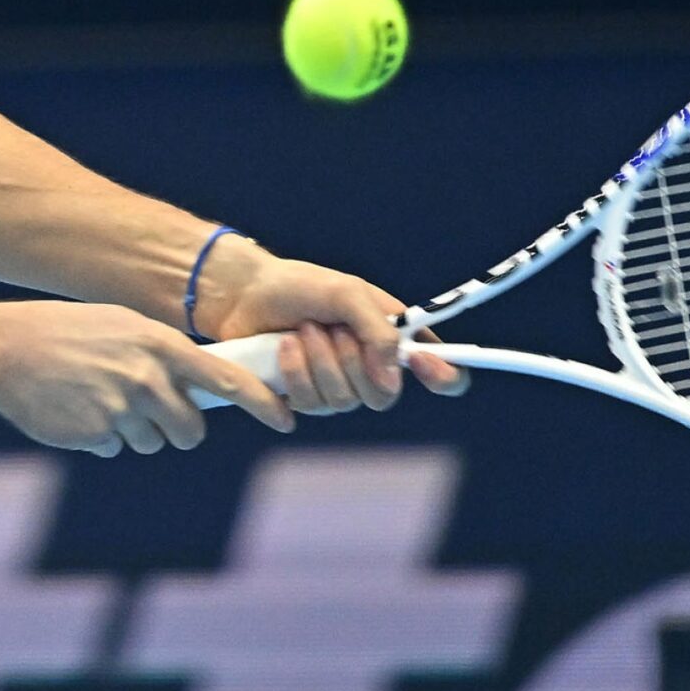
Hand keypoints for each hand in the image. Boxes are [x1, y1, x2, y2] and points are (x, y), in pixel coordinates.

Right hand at [0, 300, 295, 455]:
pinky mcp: (96, 434)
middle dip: (176, 428)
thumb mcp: (123, 327)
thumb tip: (198, 388)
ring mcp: (121, 408)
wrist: (4, 348)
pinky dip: (100, 435)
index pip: (226, 379)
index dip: (262, 402)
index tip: (286, 419)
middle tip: (148, 408)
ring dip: (133, 429)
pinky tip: (75, 407)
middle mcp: (147, 377)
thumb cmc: (67, 333)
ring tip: (96, 395)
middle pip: (189, 429)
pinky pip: (114, 447)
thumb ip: (162, 356)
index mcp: (158, 344)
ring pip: (151, 441)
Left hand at [194, 241, 464, 413]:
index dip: (445, 376)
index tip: (426, 366)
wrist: (244, 294)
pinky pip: (312, 405)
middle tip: (331, 328)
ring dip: (319, 362)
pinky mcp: (306, 397)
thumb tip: (394, 378)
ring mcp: (338, 385)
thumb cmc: (299, 285)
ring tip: (301, 330)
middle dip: (353, 361)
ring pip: (344, 401)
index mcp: (394, 336)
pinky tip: (283, 348)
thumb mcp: (346, 294)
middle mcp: (371, 366)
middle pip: (384, 395)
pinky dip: (296, 373)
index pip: (441, 370)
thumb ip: (378, 331)